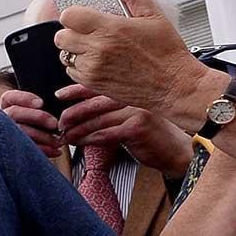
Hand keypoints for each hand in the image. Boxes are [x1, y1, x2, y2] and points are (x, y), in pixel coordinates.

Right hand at [0, 89, 64, 158]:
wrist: (24, 151)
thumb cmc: (36, 126)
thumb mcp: (37, 114)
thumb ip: (43, 109)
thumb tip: (59, 110)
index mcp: (7, 107)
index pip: (10, 98)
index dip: (25, 98)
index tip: (41, 103)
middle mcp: (3, 119)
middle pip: (14, 112)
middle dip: (37, 116)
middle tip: (54, 123)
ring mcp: (4, 135)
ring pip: (19, 132)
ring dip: (42, 136)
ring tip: (58, 141)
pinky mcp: (12, 150)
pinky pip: (24, 150)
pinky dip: (42, 150)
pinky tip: (54, 151)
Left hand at [53, 86, 193, 174]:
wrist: (175, 149)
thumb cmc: (150, 133)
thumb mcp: (130, 116)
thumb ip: (110, 110)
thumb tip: (77, 111)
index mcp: (129, 91)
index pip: (98, 86)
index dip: (76, 90)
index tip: (59, 95)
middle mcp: (133, 97)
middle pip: (94, 103)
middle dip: (72, 114)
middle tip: (59, 123)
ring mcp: (136, 111)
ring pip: (97, 120)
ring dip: (77, 130)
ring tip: (66, 137)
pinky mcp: (137, 128)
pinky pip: (106, 134)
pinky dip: (89, 139)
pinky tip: (81, 143)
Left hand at [54, 0, 209, 116]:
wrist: (174, 85)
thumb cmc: (167, 54)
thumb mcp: (154, 17)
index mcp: (111, 28)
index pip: (69, 15)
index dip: (74, 14)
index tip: (83, 15)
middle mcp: (98, 48)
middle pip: (61, 36)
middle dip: (71, 32)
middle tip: (87, 32)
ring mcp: (93, 67)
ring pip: (64, 54)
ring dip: (75, 50)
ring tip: (95, 47)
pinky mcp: (92, 83)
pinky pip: (71, 71)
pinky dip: (79, 66)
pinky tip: (98, 62)